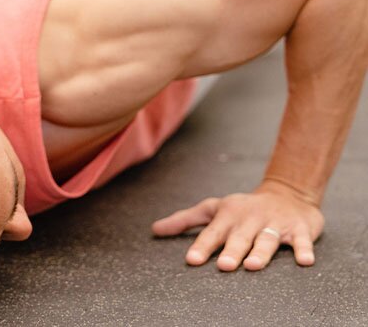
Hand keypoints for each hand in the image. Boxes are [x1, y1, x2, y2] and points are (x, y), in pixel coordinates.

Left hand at [151, 181, 323, 270]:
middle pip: (239, 237)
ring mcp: (275, 224)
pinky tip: (304, 261)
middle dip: (231, 251)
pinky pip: (302, 241)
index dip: (201, 246)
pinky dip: (304, 249)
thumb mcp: (212, 209)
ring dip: (261, 252)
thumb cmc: (242, 208)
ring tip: (252, 266)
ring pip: (267, 239)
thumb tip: (154, 230)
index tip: (191, 260)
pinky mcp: (300, 229)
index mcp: (228, 216)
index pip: (212, 233)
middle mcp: (250, 219)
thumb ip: (184, 220)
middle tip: (223, 265)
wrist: (287, 193)